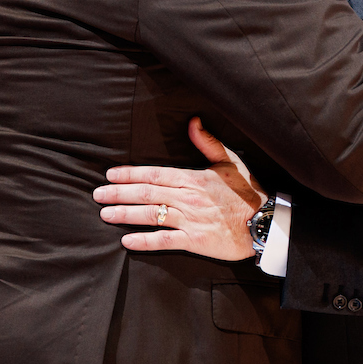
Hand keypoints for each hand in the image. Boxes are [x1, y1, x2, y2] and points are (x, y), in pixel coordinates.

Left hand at [93, 118, 266, 259]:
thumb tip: (193, 122)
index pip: (154, 173)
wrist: (265, 221)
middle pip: (145, 193)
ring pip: (150, 215)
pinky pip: (165, 241)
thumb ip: (208, 142)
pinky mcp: (195, 241)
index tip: (111, 174)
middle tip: (97, 194)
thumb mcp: (229, 160)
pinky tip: (126, 241)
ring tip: (104, 214)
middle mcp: (187, 198)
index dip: (129, 174)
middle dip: (118, 193)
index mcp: (193, 177)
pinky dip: (144, 241)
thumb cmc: (247, 191)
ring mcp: (190, 220)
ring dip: (124, 214)